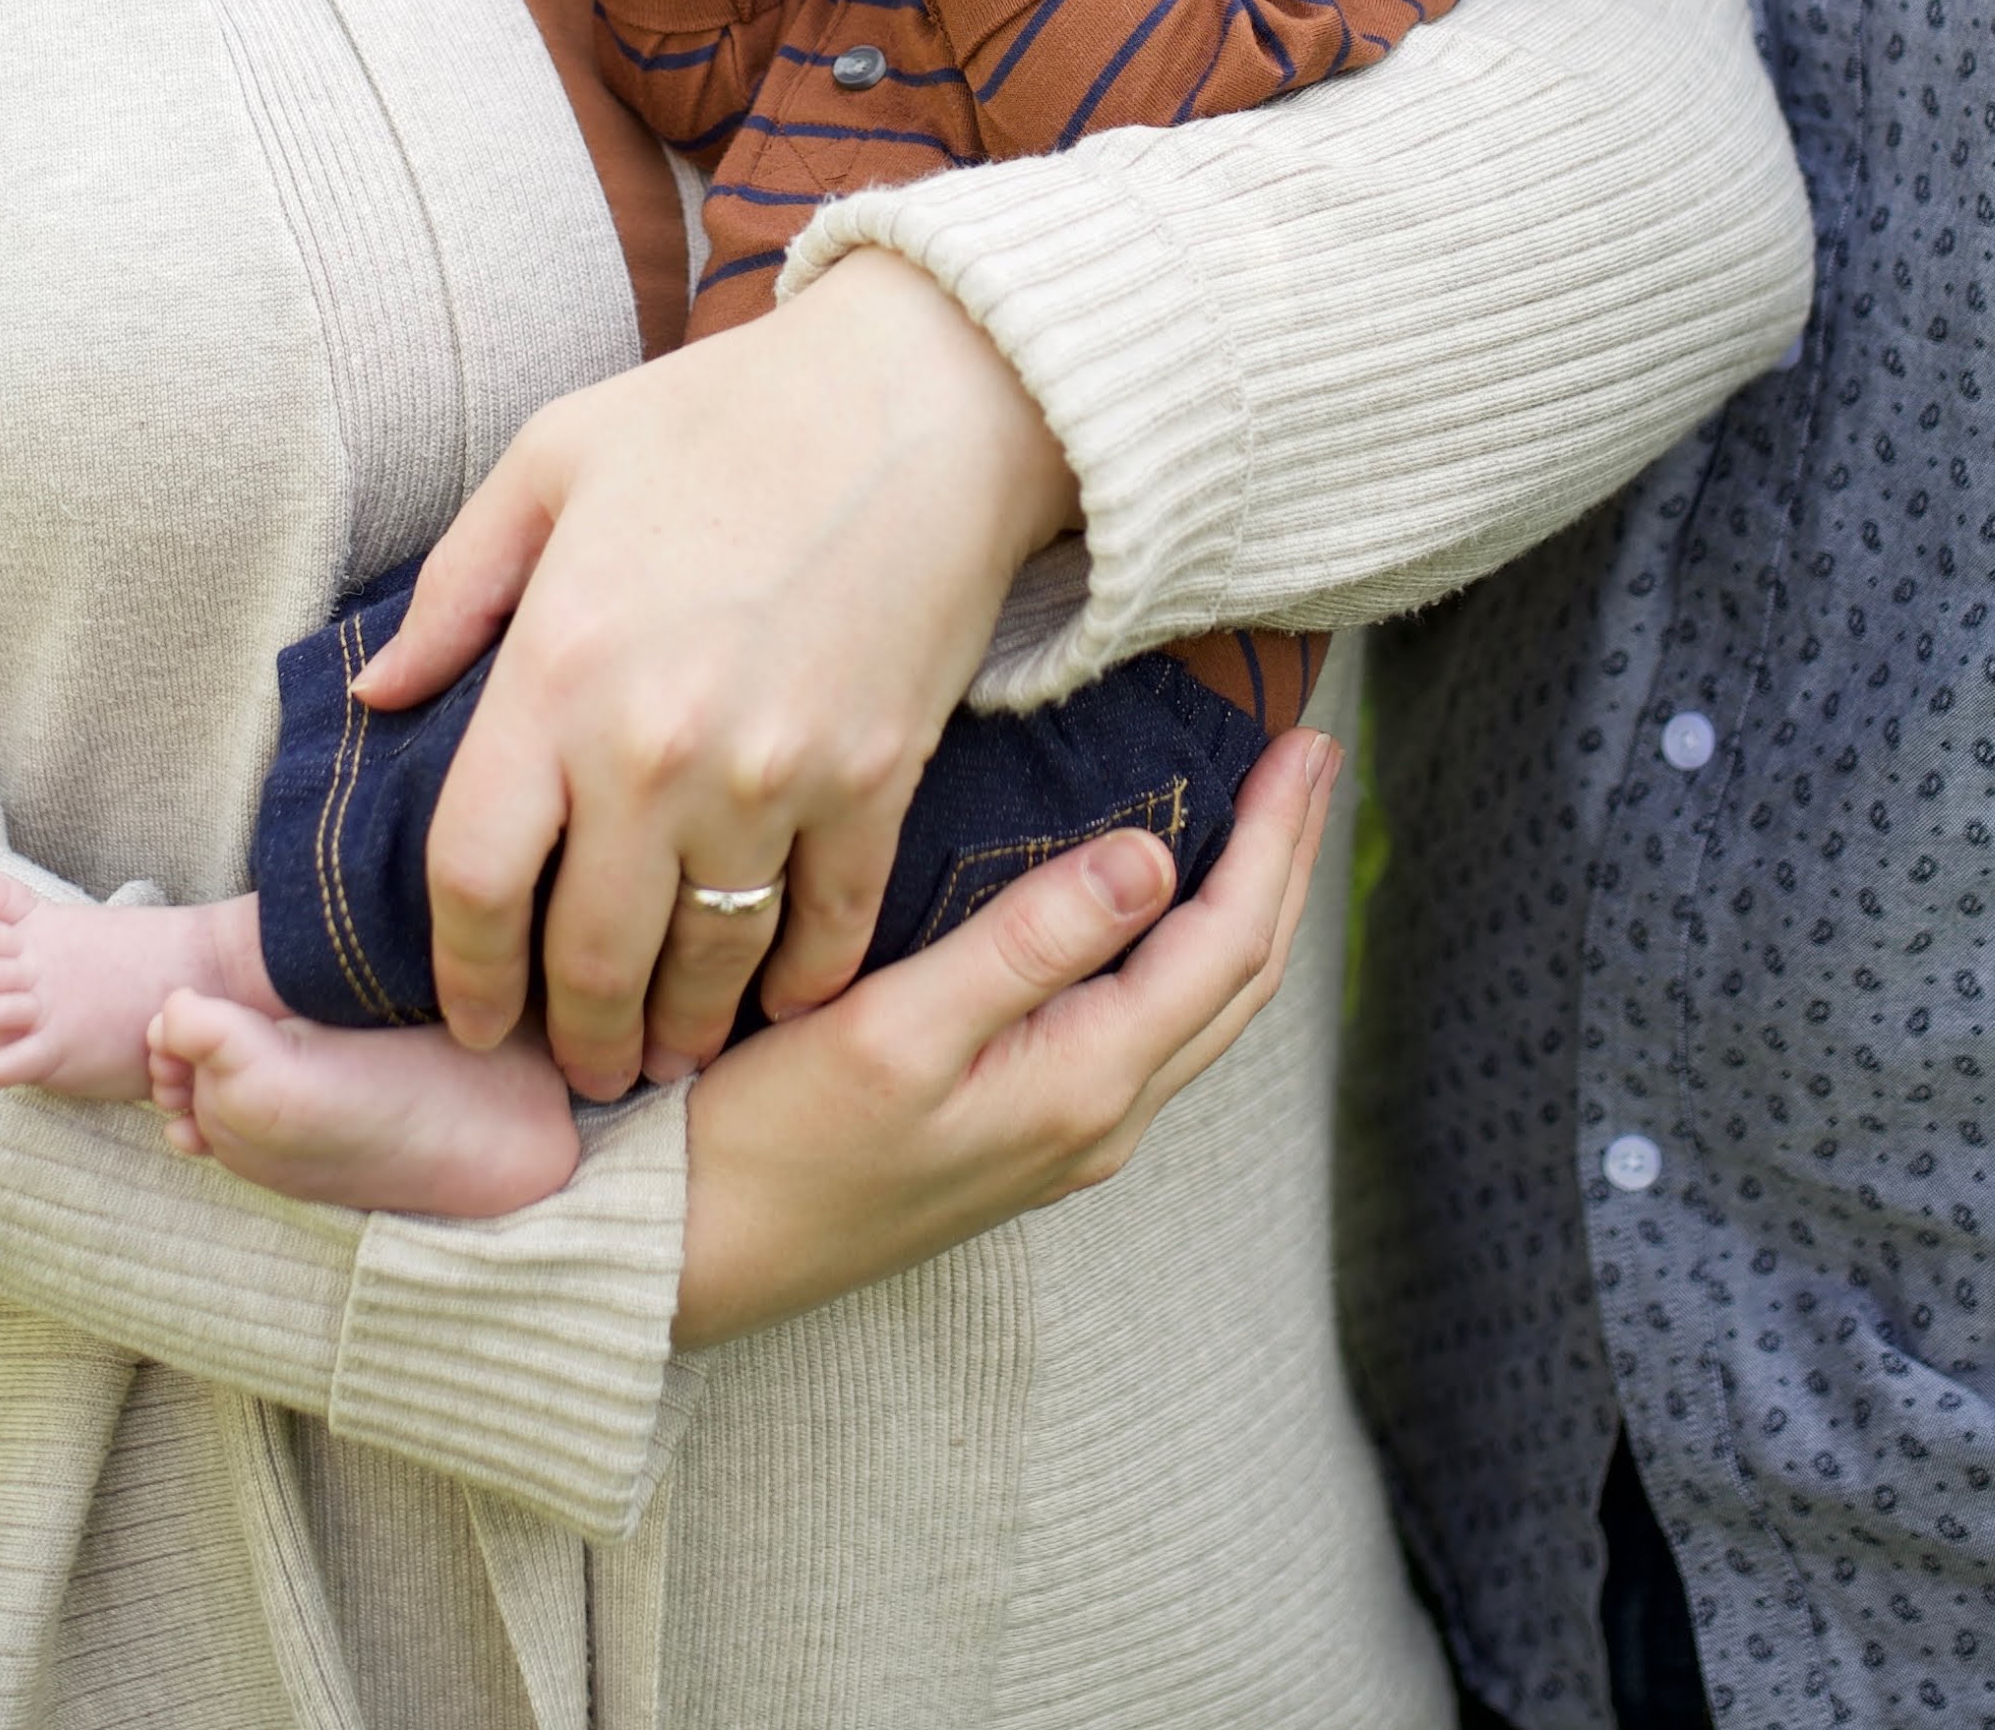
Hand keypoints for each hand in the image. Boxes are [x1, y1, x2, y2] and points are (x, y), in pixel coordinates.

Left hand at [352, 244, 1080, 1091]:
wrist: (923, 393)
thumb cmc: (727, 410)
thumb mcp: (555, 457)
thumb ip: (456, 586)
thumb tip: (381, 693)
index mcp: (559, 672)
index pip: (476, 881)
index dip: (464, 976)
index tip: (473, 1019)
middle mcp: (655, 748)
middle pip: (591, 959)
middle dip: (577, 1037)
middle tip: (576, 1067)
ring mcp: (774, 775)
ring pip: (708, 963)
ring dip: (680, 1031)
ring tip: (664, 1053)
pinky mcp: (875, 781)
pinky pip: (828, 930)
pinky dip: (800, 985)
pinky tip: (777, 1002)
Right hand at [673, 728, 1340, 1344]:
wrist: (684, 1254)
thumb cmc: (766, 1139)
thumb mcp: (892, 1029)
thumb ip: (1026, 945)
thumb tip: (1154, 858)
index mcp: (1081, 1086)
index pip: (1226, 946)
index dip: (1276, 839)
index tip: (1308, 740)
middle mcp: (1094, 1120)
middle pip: (1236, 979)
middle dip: (1284, 862)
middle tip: (1311, 753)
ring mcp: (1060, 1134)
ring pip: (1198, 1008)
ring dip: (1243, 903)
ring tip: (1259, 812)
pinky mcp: (1018, 1131)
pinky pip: (1145, 1025)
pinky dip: (1184, 946)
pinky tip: (1156, 899)